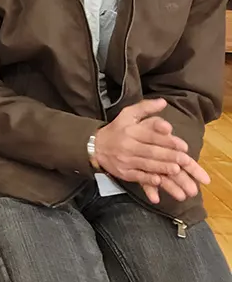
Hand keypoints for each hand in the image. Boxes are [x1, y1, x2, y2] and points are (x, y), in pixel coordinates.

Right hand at [94, 99, 209, 200]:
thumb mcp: (128, 114)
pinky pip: (137, 176)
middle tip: (186, 160)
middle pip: (151, 151)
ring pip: (146, 164)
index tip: (184, 146)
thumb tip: (163, 102)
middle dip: (170, 156)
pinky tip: (158, 180)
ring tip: (177, 170)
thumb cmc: (117, 129)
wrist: (96, 146)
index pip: (151, 136)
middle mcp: (127, 145)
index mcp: (131, 130)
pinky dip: (147, 179)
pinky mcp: (123, 172)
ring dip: (162, 168)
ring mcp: (125, 160)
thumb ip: (146, 107)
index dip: (168, 141)